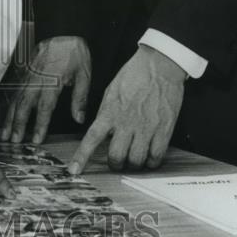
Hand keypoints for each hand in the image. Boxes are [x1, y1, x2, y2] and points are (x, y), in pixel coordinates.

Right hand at [2, 36, 91, 143]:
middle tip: (14, 141)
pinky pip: (16, 91)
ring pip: (17, 99)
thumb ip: (80, 97)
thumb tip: (78, 118)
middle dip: (18, 124)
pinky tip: (8, 117)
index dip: (39, 124)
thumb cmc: (75, 52)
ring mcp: (29, 75)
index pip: (44, 106)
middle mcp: (37, 78)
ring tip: (6, 134)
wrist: (64, 31)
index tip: (36, 139)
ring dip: (10, 118)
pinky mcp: (25, 72)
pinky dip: (11, 106)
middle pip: (24, 104)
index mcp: (53, 79)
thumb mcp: (84, 74)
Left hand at [68, 45, 185, 174]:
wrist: (159, 65)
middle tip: (116, 162)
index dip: (81, 157)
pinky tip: (150, 157)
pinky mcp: (163, 130)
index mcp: (109, 112)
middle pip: (115, 156)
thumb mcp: (111, 91)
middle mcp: (126, 123)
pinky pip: (156, 156)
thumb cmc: (134, 74)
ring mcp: (145, 128)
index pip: (91, 139)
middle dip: (114, 164)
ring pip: (135, 161)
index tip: (74, 170)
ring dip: (133, 165)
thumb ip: (106, 112)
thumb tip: (101, 130)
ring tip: (133, 159)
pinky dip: (151, 162)